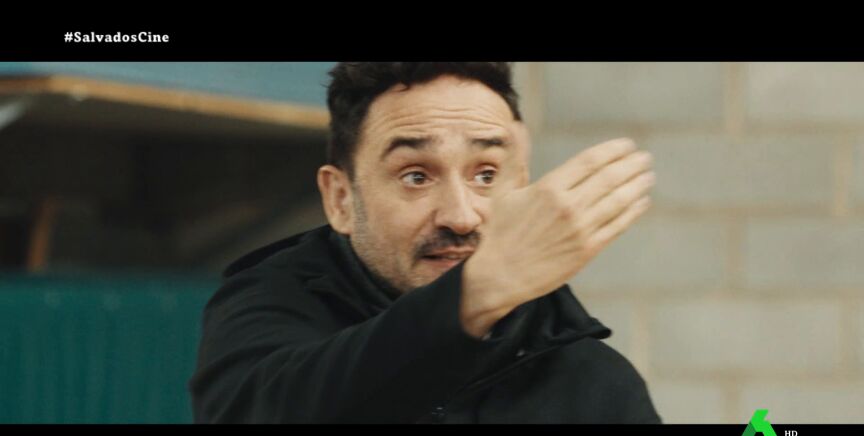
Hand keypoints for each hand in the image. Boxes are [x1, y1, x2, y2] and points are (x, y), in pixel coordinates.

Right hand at [460, 137, 654, 337]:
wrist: (501, 275)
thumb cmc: (500, 232)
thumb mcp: (503, 192)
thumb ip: (514, 158)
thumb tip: (515, 125)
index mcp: (548, 188)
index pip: (590, 161)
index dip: (613, 150)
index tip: (627, 144)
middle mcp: (568, 206)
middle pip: (610, 178)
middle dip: (632, 165)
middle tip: (645, 158)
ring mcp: (580, 229)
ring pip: (619, 201)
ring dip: (638, 186)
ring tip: (648, 176)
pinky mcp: (588, 250)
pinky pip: (618, 226)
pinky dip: (633, 212)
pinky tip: (642, 202)